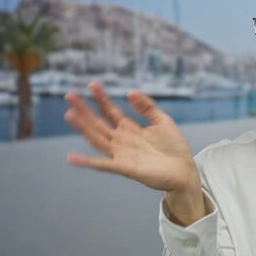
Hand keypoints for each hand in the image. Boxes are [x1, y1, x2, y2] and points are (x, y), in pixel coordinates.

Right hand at [64, 81, 206, 224]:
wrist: (185, 171)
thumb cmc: (175, 148)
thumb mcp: (163, 121)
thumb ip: (148, 107)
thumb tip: (131, 92)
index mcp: (131, 129)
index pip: (111, 111)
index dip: (102, 98)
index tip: (92, 84)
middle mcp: (122, 141)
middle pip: (99, 123)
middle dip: (85, 110)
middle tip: (69, 95)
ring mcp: (122, 155)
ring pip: (97, 139)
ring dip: (83, 128)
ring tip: (70, 114)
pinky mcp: (125, 168)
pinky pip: (103, 165)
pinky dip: (87, 162)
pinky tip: (71, 157)